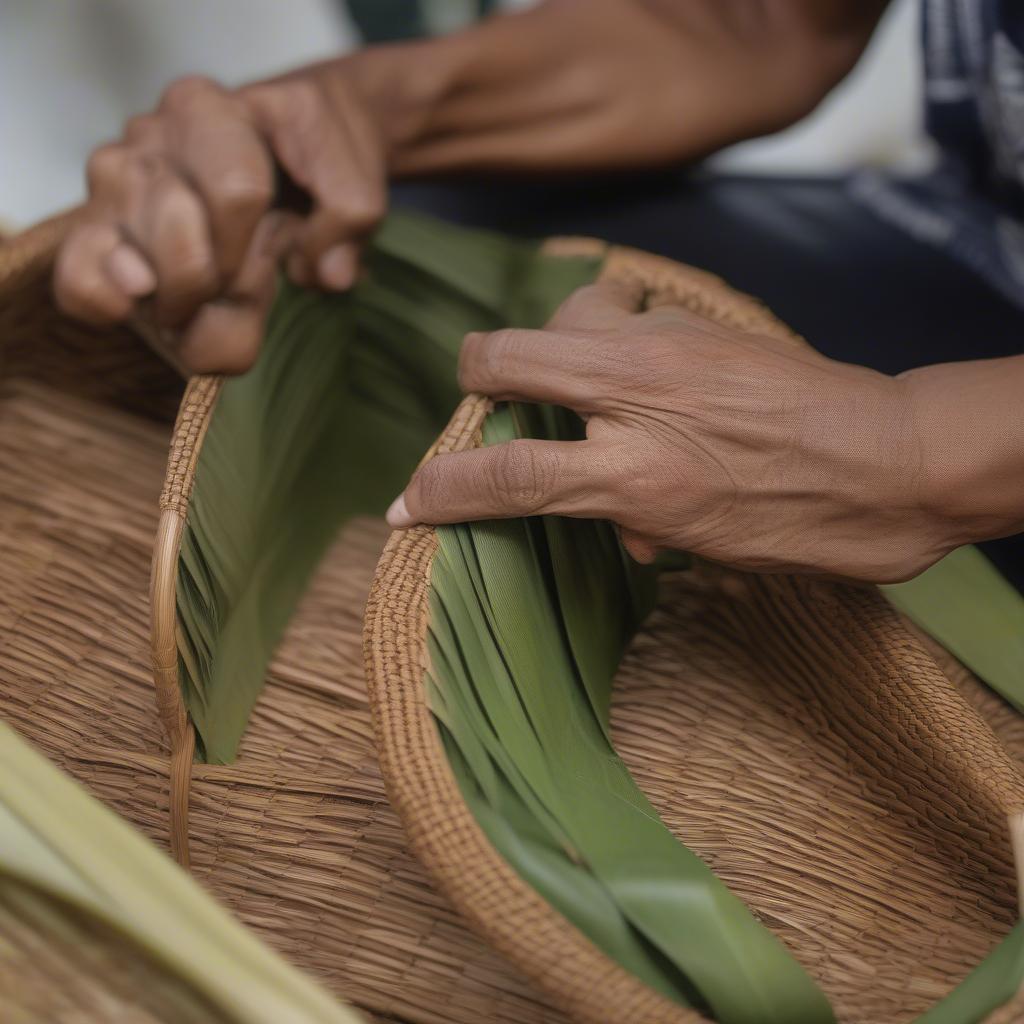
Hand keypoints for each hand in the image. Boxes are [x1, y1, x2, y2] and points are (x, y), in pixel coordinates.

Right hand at [54, 71, 385, 373]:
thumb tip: (328, 274)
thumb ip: (348, 219)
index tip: (273, 256)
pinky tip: (142, 306)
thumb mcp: (350, 180)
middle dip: (225, 282)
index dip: (262, 244)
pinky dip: (109, 306)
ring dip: (186, 306)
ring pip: (137, 271)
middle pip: (184, 242)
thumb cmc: (312, 170)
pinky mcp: (94, 230)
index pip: (235, 193)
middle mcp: (147, 139)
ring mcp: (113, 184)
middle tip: (242, 283)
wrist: (285, 158)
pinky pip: (80, 280)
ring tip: (208, 295)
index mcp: (207, 109)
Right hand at [387, 279, 961, 583]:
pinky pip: (627, 315)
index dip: (440, 494)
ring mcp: (668, 347)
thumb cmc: (809, 525)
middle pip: (501, 356)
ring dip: (555, 345)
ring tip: (585, 380)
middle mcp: (638, 401)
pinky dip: (620, 341)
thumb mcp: (703, 546)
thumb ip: (630, 516)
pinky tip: (654, 373)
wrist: (899, 462)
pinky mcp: (699, 321)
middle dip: (476, 375)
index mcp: (635, 479)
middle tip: (490, 398)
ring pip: (565, 314)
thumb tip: (611, 513)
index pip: (504, 478)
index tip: (408, 504)